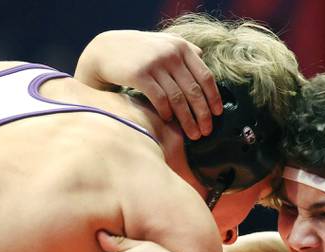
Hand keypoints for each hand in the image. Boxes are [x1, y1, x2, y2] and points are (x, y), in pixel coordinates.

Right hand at [76, 30, 222, 138]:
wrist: (106, 50)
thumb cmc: (138, 51)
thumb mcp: (162, 43)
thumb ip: (182, 49)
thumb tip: (203, 56)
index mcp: (181, 47)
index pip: (205, 76)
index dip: (214, 97)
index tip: (218, 114)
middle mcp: (171, 54)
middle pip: (194, 90)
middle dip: (203, 114)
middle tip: (206, 131)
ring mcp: (155, 63)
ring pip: (178, 99)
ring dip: (188, 120)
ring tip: (192, 134)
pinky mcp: (139, 74)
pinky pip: (160, 99)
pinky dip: (167, 113)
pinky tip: (169, 122)